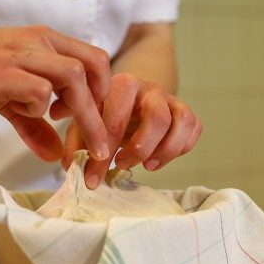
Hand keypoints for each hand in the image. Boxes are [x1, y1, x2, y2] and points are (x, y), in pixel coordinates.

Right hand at [0, 23, 111, 161]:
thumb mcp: (7, 99)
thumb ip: (34, 125)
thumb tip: (55, 155)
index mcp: (45, 42)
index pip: (95, 60)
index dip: (102, 92)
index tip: (89, 119)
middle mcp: (38, 42)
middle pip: (93, 68)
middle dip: (100, 109)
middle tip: (94, 141)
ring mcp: (19, 54)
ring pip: (73, 76)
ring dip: (79, 113)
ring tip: (69, 137)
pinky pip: (38, 89)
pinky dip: (40, 108)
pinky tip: (23, 113)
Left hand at [59, 73, 201, 187]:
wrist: (128, 96)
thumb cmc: (104, 113)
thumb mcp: (84, 122)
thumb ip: (76, 141)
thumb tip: (70, 164)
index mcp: (121, 86)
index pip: (116, 120)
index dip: (104, 153)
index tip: (94, 177)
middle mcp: (149, 89)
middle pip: (157, 117)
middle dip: (140, 148)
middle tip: (122, 165)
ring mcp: (170, 99)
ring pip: (182, 121)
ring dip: (166, 150)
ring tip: (147, 165)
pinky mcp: (184, 110)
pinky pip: (194, 127)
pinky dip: (181, 147)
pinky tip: (159, 158)